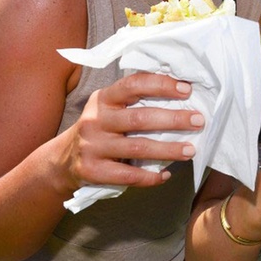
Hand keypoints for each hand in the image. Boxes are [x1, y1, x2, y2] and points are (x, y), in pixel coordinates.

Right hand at [61, 72, 202, 192]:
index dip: (161, 85)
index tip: (187, 90)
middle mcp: (96, 120)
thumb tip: (181, 92)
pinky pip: (127, 175)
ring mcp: (92, 145)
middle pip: (140, 117)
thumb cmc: (100, 129)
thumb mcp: (109, 108)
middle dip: (173, 119)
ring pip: (137, 147)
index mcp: (103, 98)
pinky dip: (150, 176)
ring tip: (191, 150)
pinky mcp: (91, 170)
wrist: (62, 160)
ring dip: (168, 149)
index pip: (134, 84)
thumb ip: (135, 100)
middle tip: (199, 121)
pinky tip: (166, 174)